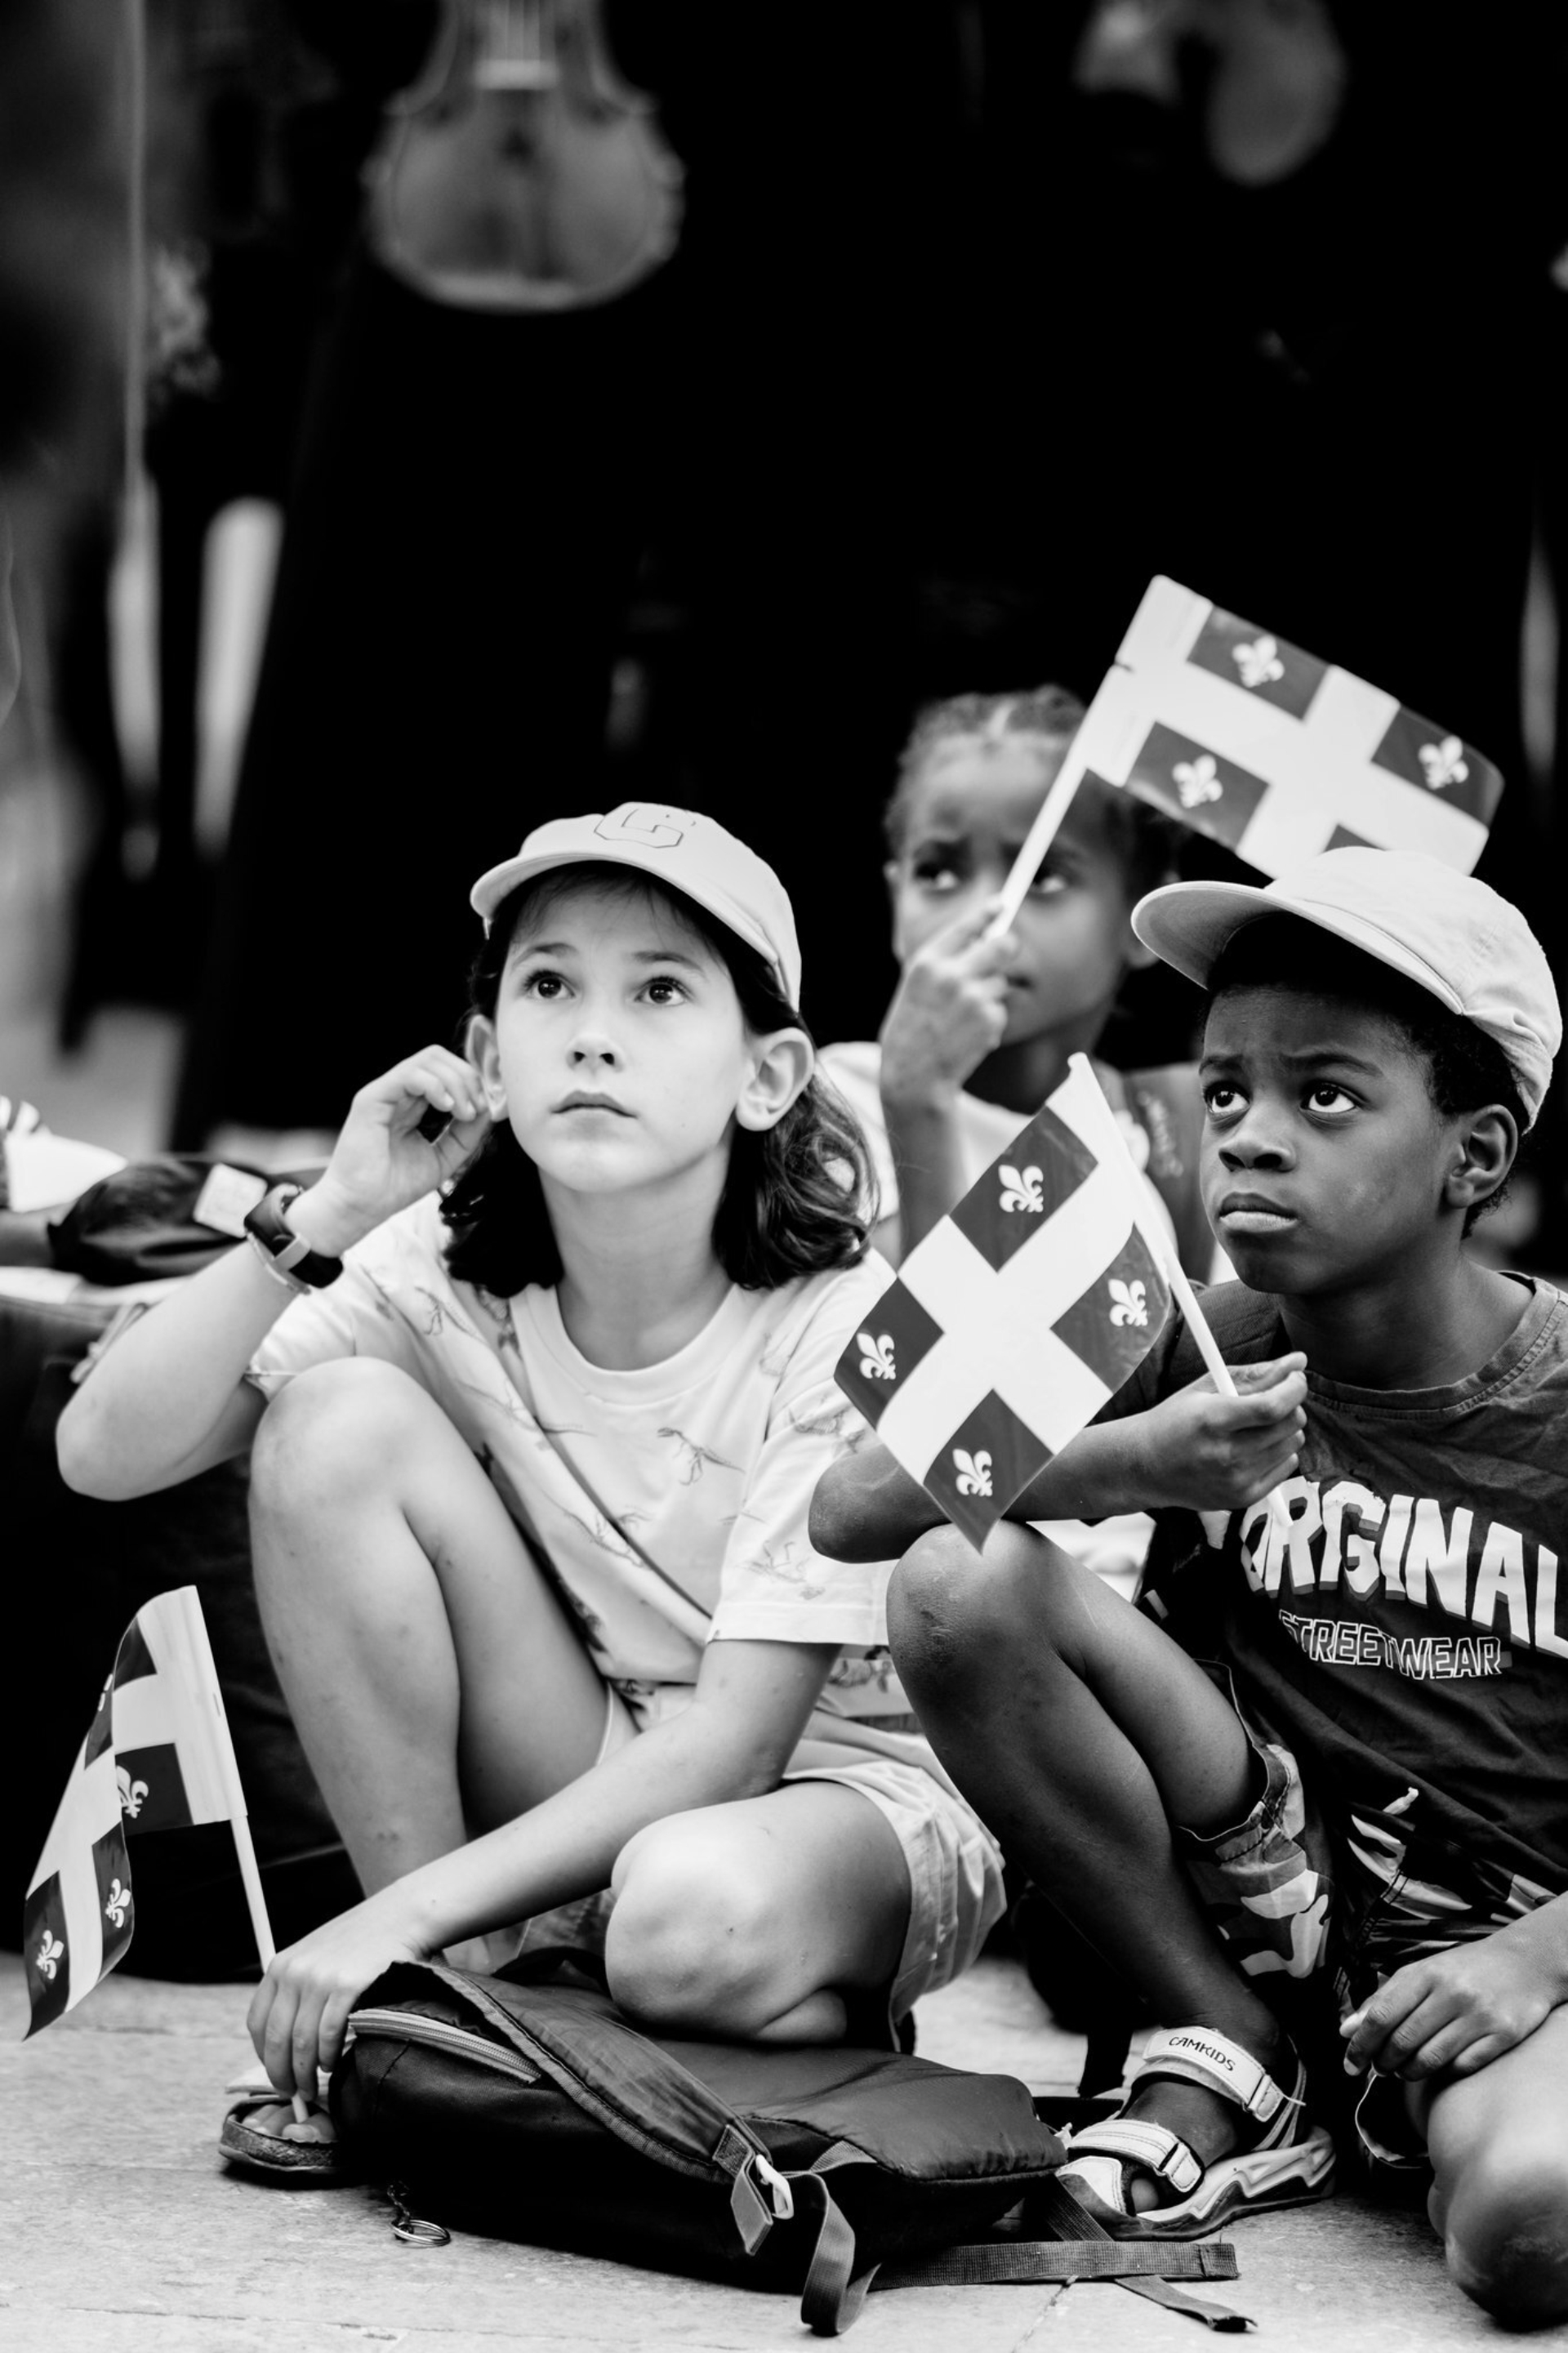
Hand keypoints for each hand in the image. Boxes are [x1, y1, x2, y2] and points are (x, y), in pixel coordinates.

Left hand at [248, 1892, 432, 2095]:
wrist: (401, 1915)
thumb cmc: (362, 1940)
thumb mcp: (317, 1955)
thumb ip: (299, 1988)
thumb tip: (287, 2041)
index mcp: (281, 1965)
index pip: (257, 2023)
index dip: (263, 2055)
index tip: (274, 2072)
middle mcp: (294, 1972)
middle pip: (276, 2039)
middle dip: (281, 2074)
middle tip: (292, 2093)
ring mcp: (319, 1979)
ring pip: (301, 2043)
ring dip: (304, 2073)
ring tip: (312, 2086)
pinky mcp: (346, 1986)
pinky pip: (328, 2034)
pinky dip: (327, 2057)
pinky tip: (332, 2064)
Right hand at [294, 1046, 492, 1254]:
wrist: (361, 1207)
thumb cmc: (394, 1186)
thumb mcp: (444, 1158)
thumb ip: (466, 1135)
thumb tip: (487, 1110)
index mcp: (412, 1104)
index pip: (445, 1071)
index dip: (470, 1082)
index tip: (484, 1110)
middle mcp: (398, 1093)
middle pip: (438, 1058)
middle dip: (467, 1077)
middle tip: (475, 1109)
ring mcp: (384, 1093)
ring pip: (427, 1060)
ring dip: (456, 1082)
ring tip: (463, 1113)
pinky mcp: (371, 1099)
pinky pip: (408, 1075)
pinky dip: (435, 1085)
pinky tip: (447, 1107)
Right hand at [879, 900, 1017, 1105]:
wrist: (913, 1077)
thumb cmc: (910, 1032)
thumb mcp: (915, 988)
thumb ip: (943, 963)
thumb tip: (980, 938)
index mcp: (927, 962)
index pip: (965, 926)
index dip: (987, 912)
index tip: (1001, 903)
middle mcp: (951, 974)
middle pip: (1003, 945)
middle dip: (1007, 947)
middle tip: (1004, 953)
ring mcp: (973, 997)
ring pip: (1001, 982)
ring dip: (990, 995)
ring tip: (962, 1018)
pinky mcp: (990, 1019)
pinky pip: (1000, 1011)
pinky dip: (990, 1022)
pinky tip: (967, 1035)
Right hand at [1132, 1355, 1306, 1511]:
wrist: (1145, 1467)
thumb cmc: (1175, 1421)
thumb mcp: (1205, 1389)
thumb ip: (1254, 1374)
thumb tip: (1298, 1362)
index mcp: (1212, 1420)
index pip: (1271, 1406)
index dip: (1293, 1388)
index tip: (1295, 1378)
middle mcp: (1225, 1454)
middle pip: (1288, 1425)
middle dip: (1290, 1405)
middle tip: (1273, 1399)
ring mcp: (1236, 1480)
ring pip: (1292, 1445)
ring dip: (1284, 1429)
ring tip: (1256, 1426)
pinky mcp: (1243, 1498)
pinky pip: (1287, 1467)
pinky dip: (1279, 1453)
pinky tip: (1254, 1448)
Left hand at [1341, 1924, 1567, 2080]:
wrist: (1525, 1963)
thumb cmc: (1464, 1970)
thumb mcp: (1422, 1973)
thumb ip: (1384, 1999)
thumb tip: (1347, 2029)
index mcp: (1425, 1973)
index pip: (1381, 2015)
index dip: (1360, 2044)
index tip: (1350, 2064)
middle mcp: (1451, 1993)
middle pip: (1402, 2041)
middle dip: (1383, 2062)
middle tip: (1380, 2068)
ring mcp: (1478, 2015)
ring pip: (1429, 2060)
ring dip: (1408, 2073)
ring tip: (1403, 2070)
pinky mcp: (1502, 2036)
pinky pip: (1461, 2068)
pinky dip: (1443, 2074)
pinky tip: (1437, 2068)